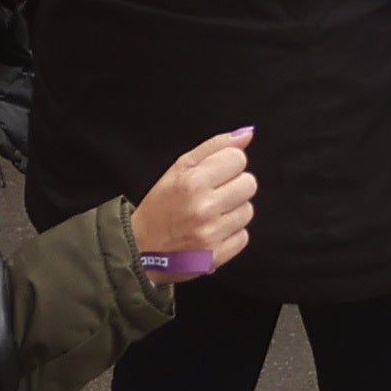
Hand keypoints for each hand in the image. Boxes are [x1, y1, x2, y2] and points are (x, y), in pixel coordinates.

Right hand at [131, 126, 259, 275]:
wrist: (141, 250)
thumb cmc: (160, 206)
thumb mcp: (178, 168)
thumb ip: (214, 147)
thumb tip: (247, 134)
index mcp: (193, 182)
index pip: (238, 159)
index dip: (227, 164)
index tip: (214, 174)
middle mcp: (203, 208)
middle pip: (249, 184)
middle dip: (233, 186)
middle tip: (213, 194)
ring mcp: (211, 234)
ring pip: (248, 210)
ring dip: (232, 211)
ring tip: (211, 214)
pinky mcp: (216, 256)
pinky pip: (243, 236)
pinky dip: (231, 234)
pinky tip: (212, 232)